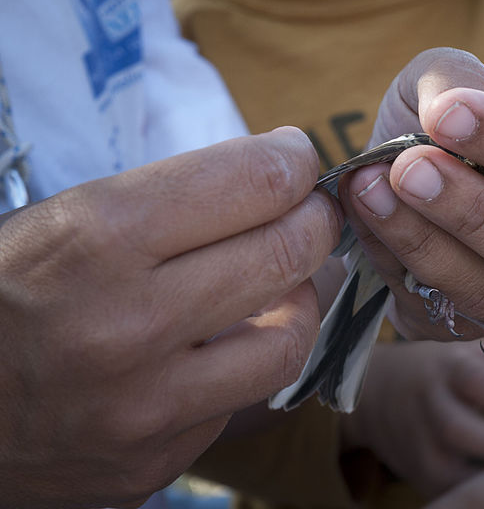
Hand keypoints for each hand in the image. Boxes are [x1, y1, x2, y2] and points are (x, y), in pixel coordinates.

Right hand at [0, 128, 341, 507]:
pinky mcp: (152, 463)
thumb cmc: (3, 294)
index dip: (291, 161)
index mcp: (97, 240)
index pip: (252, 182)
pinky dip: (245, 361)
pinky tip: (221, 346)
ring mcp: (144, 407)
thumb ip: (174, 199)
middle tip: (308, 213)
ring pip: (289, 340)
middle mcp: (127, 326)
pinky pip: (240, 400)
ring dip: (300, 299)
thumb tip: (277, 178)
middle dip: (314, 221)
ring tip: (281, 281)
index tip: (295, 159)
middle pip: (285, 254)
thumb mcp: (65, 219)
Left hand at [339, 47, 483, 340]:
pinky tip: (363, 224)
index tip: (445, 115)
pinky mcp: (482, 325)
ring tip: (368, 191)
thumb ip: (451, 79)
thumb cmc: (435, 123)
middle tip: (406, 168)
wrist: (395, 183)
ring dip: (421, 241)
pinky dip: (396, 267)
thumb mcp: (442, 79)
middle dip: (464, 205)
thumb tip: (448, 109)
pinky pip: (441, 310)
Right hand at [340, 338, 483, 497]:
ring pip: (454, 470)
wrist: (378, 391)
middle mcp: (430, 405)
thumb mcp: (479, 352)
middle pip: (462, 430)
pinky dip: (481, 493)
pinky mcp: (419, 474)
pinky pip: (452, 492)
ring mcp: (420, 444)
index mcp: (449, 368)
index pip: (475, 382)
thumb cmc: (444, 367)